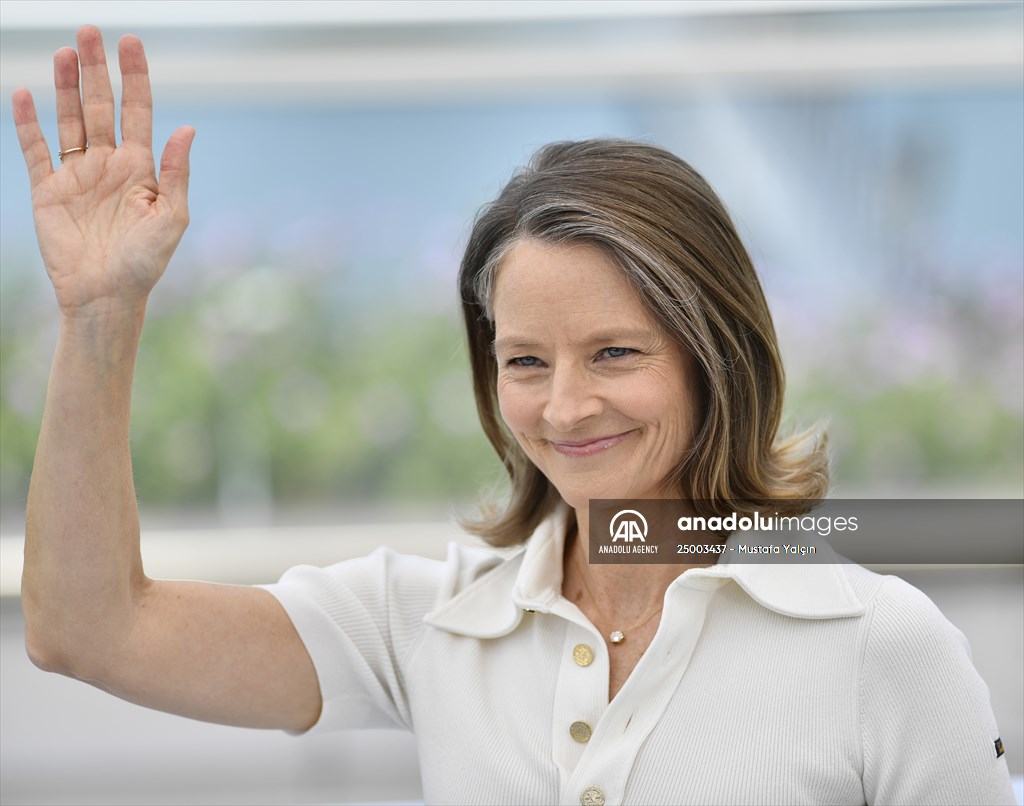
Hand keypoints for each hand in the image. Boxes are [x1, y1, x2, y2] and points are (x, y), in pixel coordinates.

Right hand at [11, 26, 193, 317]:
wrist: (106, 296)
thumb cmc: (145, 262)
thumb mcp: (171, 218)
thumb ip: (177, 173)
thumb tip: (188, 129)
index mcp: (141, 169)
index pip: (137, 111)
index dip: (134, 78)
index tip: (131, 43)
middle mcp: (109, 165)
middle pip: (101, 106)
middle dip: (97, 70)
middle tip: (89, 32)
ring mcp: (77, 175)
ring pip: (69, 120)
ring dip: (66, 87)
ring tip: (65, 53)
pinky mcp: (48, 190)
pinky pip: (35, 150)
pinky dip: (28, 123)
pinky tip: (24, 94)